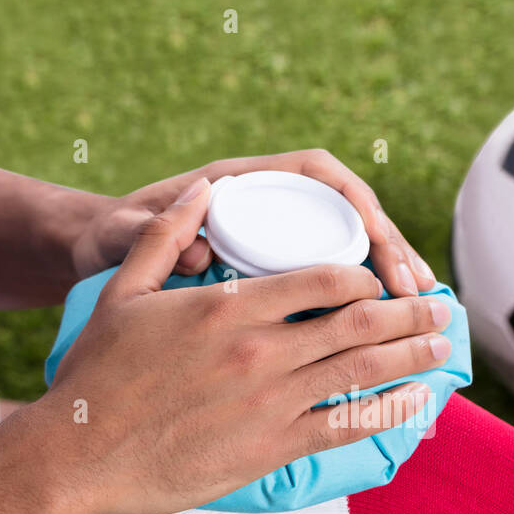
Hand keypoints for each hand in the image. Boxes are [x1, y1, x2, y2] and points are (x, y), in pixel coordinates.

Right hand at [45, 177, 452, 513]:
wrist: (78, 453)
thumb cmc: (97, 374)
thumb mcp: (123, 291)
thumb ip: (166, 235)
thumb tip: (206, 191)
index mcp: (230, 308)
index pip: (323, 277)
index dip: (365, 272)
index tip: (382, 275)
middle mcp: (260, 351)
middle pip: (357, 322)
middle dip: (408, 312)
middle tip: (441, 309)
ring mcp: (270, 402)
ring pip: (361, 371)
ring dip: (411, 357)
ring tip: (441, 347)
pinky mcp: (271, 447)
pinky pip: (344, 426)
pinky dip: (387, 412)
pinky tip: (415, 403)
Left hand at [70, 149, 436, 297]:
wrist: (91, 254)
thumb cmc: (107, 238)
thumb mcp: (120, 235)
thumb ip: (152, 232)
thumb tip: (199, 239)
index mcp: (242, 182)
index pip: (319, 174)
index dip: (357, 204)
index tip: (379, 241)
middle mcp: (268, 205)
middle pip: (351, 217)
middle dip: (392, 253)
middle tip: (417, 295)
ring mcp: (277, 244)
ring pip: (352, 255)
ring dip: (391, 281)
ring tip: (422, 315)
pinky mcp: (277, 280)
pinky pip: (335, 288)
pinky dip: (365, 309)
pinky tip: (390, 338)